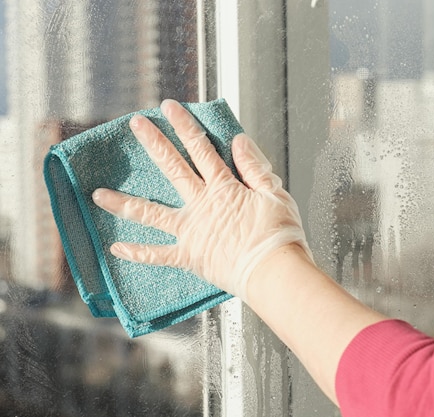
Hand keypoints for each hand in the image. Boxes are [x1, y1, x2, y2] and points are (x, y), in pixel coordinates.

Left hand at [92, 99, 312, 300]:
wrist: (274, 271)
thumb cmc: (280, 234)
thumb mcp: (276, 194)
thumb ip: (256, 168)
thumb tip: (240, 142)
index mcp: (224, 187)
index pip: (201, 148)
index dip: (185, 126)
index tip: (169, 108)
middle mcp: (201, 205)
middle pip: (173, 168)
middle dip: (154, 143)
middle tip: (135, 124)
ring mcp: (191, 231)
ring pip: (151, 213)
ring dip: (124, 202)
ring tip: (98, 194)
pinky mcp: (190, 256)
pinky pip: (159, 255)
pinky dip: (138, 253)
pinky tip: (116, 248)